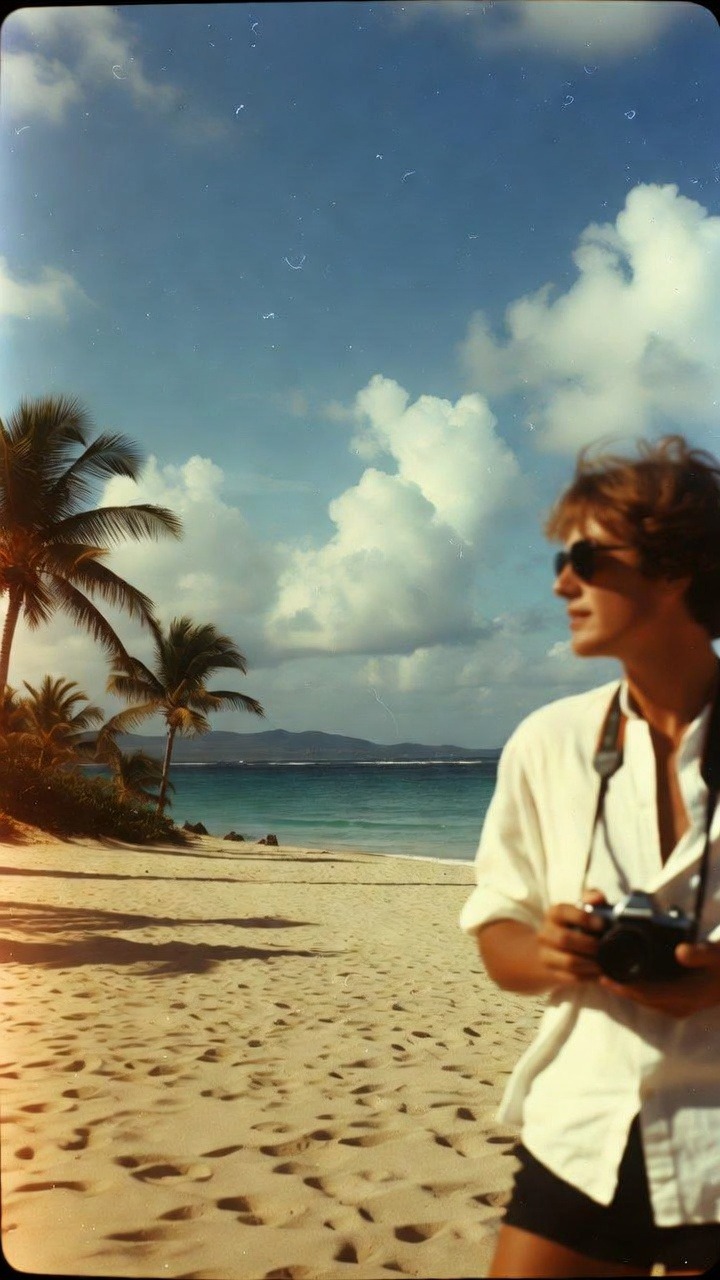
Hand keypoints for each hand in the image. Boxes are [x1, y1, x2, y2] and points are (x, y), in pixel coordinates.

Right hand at [535, 889, 605, 988]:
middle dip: (588, 945)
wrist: (550, 947)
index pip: (563, 912)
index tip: (602, 924)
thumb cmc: (574, 925)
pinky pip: (571, 978)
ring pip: (568, 962)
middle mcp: (545, 933)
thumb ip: (592, 898)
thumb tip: (597, 898)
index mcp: (553, 913)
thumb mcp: (581, 908)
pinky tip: (598, 974)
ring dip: (590, 964)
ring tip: (603, 964)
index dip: (583, 918)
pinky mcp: (551, 972)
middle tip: (604, 947)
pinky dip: (588, 977)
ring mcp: (546, 954)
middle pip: (565, 939)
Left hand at [599, 940, 719, 1018]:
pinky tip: (629, 979)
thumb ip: (700, 954)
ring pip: (646, 1001)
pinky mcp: (679, 1004)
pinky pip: (653, 1000)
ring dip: (628, 990)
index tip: (606, 977)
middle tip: (598, 973)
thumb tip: (681, 952)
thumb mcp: (717, 956)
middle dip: (620, 989)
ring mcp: (680, 1007)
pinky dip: (638, 991)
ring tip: (608, 975)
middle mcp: (680, 1006)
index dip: (625, 987)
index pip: (647, 994)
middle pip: (642, 999)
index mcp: (686, 996)